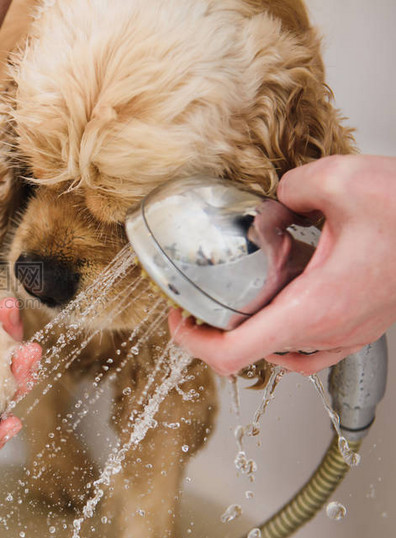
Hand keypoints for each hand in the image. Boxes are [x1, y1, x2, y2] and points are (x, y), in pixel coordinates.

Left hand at [169, 155, 395, 374]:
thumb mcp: (338, 180)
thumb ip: (289, 188)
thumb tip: (277, 198)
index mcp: (313, 308)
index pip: (234, 355)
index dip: (193, 343)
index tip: (178, 320)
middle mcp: (330, 331)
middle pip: (252, 354)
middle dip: (217, 330)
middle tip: (199, 301)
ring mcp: (349, 334)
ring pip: (283, 353)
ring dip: (252, 331)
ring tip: (236, 299)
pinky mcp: (362, 325)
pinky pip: (312, 344)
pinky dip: (285, 329)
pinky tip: (282, 295)